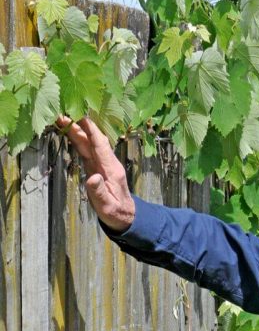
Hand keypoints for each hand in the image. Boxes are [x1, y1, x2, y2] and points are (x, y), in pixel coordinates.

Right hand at [57, 116, 134, 231]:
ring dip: (77, 132)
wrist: (125, 215)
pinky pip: (87, 151)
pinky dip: (78, 140)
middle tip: (63, 115)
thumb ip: (99, 192)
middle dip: (79, 127)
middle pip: (92, 141)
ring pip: (89, 144)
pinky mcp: (97, 167)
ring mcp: (102, 164)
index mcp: (111, 170)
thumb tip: (92, 178)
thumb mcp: (107, 206)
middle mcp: (108, 163)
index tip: (82, 117)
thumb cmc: (116, 212)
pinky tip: (70, 133)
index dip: (92, 131)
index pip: (101, 146)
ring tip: (62, 119)